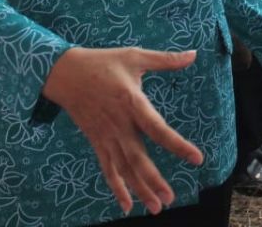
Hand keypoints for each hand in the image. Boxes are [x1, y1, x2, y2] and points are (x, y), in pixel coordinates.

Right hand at [42, 46, 202, 215]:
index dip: (177, 145)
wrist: (64, 73)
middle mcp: (119, 124)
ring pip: (124, 168)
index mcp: (131, 103)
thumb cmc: (102, 63)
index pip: (157, 128)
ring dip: (139, 189)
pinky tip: (126, 205)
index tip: (196, 158)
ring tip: (156, 207)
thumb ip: (165, 60)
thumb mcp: (134, 56)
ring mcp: (106, 136)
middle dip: (154, 180)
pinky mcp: (96, 141)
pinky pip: (107, 168)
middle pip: (138, 158)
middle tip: (170, 198)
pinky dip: (117, 187)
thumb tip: (194, 54)